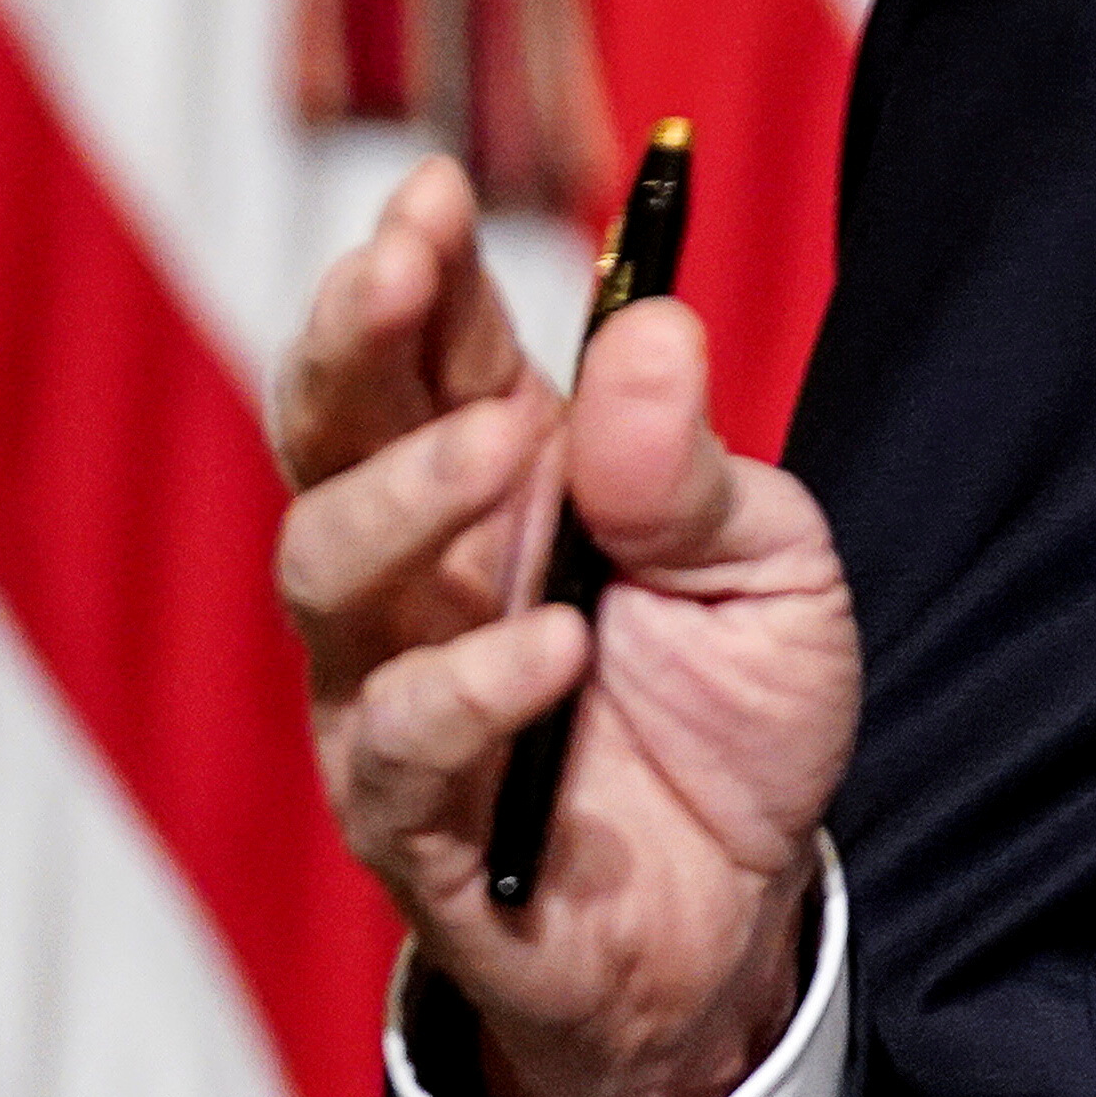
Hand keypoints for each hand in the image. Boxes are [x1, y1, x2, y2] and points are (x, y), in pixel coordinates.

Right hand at [272, 155, 859, 1096]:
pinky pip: (399, 743)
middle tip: (400, 271)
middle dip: (349, 343)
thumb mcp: (770, 562)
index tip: (430, 193)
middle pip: (330, 437)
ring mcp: (393, 690)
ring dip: (406, 495)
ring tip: (508, 449)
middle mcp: (421, 572)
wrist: (744, 904)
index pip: (425, 350)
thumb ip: (697, 464)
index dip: (410, 267)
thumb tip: (650, 329)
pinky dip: (469, 686)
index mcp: (504, 478)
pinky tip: (550, 647)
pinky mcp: (411, 821)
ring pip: (325, 572)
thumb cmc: (734, 702)